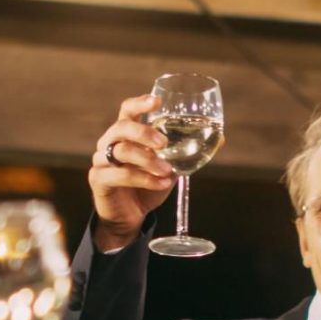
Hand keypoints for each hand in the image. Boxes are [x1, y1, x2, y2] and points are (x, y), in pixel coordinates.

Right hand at [90, 95, 176, 251]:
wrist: (129, 217)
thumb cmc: (147, 187)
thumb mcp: (170, 168)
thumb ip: (185, 153)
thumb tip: (221, 139)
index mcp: (124, 134)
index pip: (127, 110)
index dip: (140, 103)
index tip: (157, 102)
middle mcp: (109, 142)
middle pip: (122, 127)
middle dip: (144, 132)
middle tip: (163, 143)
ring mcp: (101, 160)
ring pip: (122, 151)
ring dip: (147, 160)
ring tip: (166, 171)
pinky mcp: (99, 180)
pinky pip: (120, 175)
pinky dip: (143, 179)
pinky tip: (161, 183)